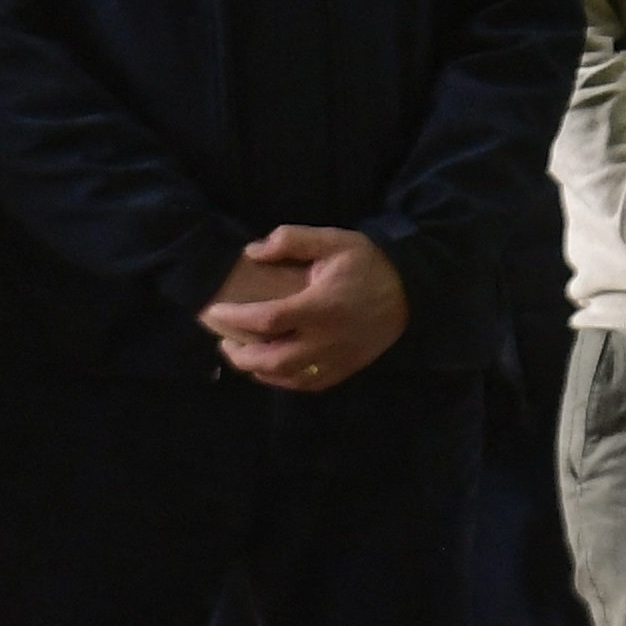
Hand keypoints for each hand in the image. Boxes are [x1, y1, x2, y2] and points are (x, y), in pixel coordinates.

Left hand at [200, 226, 411, 391]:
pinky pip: (305, 385)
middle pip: (271, 360)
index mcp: (321, 307)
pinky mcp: (343, 370)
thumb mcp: (333, 241)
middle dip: (241, 356)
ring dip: (257, 370)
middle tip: (225, 341)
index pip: (267, 320)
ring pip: (286, 378)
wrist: (409, 290)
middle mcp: (325, 340)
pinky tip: (272, 367)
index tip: (216, 312)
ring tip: (243, 354)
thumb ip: (292, 240)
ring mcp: (335, 360)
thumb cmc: (368, 264)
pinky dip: (282, 380)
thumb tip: (254, 252)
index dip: (236, 319)